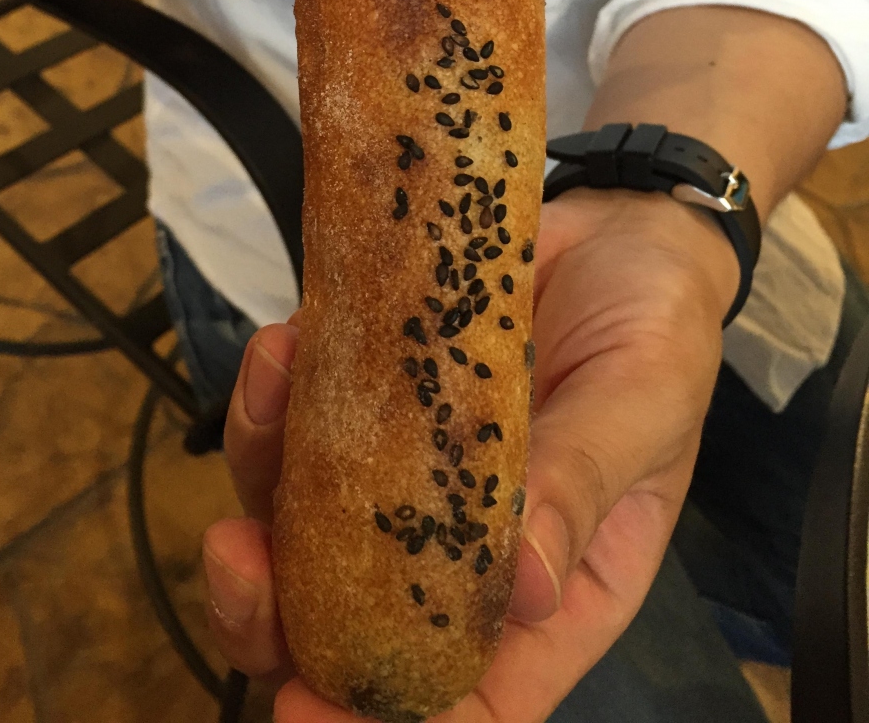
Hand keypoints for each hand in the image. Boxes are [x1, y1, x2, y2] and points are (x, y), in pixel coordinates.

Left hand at [202, 189, 737, 720]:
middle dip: (274, 614)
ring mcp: (406, 469)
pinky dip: (272, 393)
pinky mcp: (373, 395)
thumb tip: (525, 589)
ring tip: (266, 390)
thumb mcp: (646, 398)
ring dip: (257, 479)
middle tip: (238, 558)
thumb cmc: (659, 323)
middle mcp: (462, 544)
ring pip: (300, 520)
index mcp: (552, 585)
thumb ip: (585, 481)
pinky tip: (281, 344)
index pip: (468, 692)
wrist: (622, 224)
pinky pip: (300, 418)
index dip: (385, 719)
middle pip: (350, 622)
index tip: (308, 712)